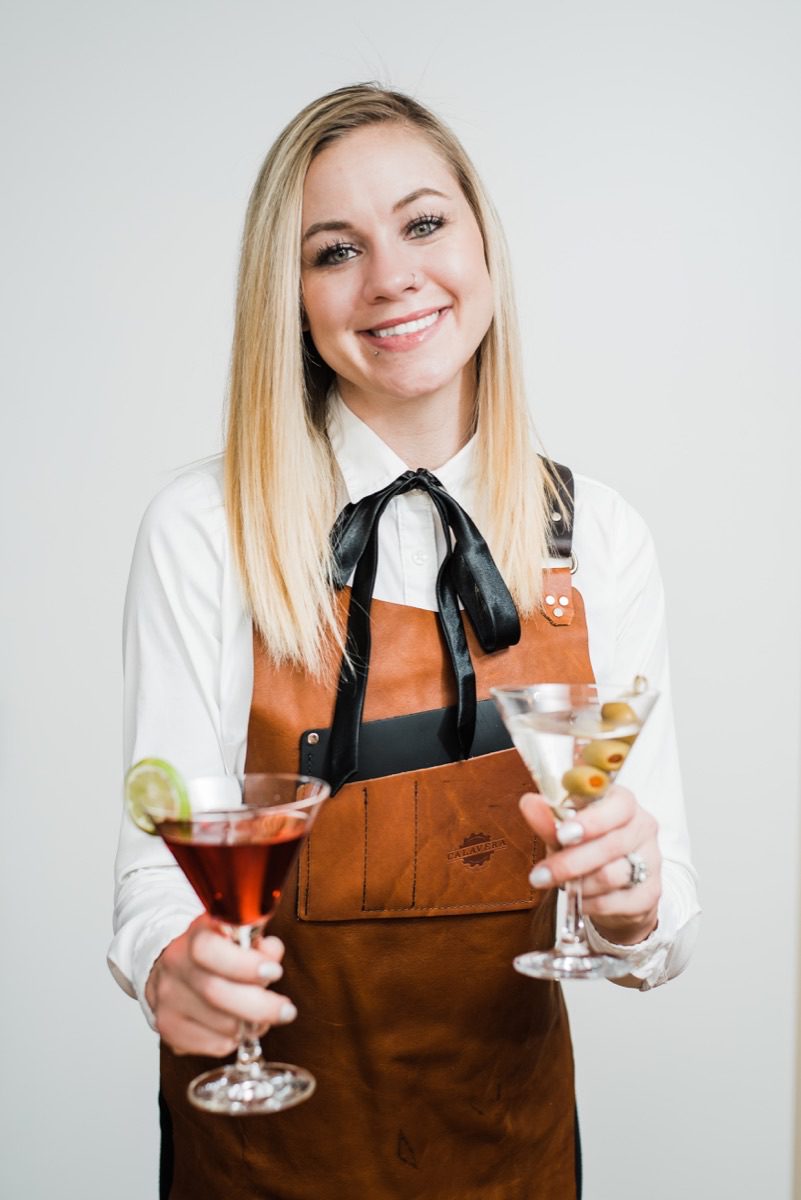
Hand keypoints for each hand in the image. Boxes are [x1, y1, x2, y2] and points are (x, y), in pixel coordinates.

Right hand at [145, 914, 296, 1055]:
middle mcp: (175, 966)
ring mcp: (167, 999)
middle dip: (261, 1006)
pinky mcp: (169, 1028)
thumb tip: (272, 954)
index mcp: (195, 936)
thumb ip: (259, 943)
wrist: (175, 969)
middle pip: (216, 993)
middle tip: (286, 1010)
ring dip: (250, 1025)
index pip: (209, 950)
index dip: (244, 964)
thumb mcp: (238, 936)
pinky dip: (235, 1040)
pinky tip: (238, 1025)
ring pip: (221, 1025)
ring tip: (260, 1016)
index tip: (274, 972)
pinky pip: (215, 1044)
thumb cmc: (216, 953)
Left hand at [520, 786, 660, 945]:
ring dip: (577, 884)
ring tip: (557, 885)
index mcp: (624, 802)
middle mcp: (643, 827)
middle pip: (611, 845)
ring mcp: (651, 861)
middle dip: (570, 862)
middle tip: (539, 875)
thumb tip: (530, 803)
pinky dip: (589, 903)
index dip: (592, 821)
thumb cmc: (587, 847)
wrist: (615, 887)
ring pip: (612, 875)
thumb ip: (549, 820)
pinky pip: (616, 902)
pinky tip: (578, 900)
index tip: (563, 834)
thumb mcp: (565, 831)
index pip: (619, 805)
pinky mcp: (651, 893)